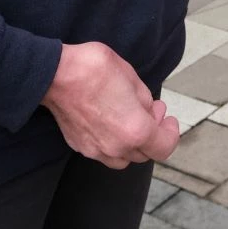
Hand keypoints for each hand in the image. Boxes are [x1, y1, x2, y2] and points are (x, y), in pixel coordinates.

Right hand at [41, 42, 179, 168]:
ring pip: (124, 159)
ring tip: (131, 119)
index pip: (164, 147)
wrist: (56, 74)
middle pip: (145, 154)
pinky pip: (104, 153)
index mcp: (135, 130)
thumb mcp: (132, 77)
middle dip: (153, 134)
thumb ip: (145, 100)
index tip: (169, 120)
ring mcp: (96, 150)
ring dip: (133, 144)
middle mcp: (117, 147)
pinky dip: (113, 144)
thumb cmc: (95, 70)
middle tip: (152, 111)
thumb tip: (149, 111)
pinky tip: (110, 123)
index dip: (171, 133)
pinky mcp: (80, 146)